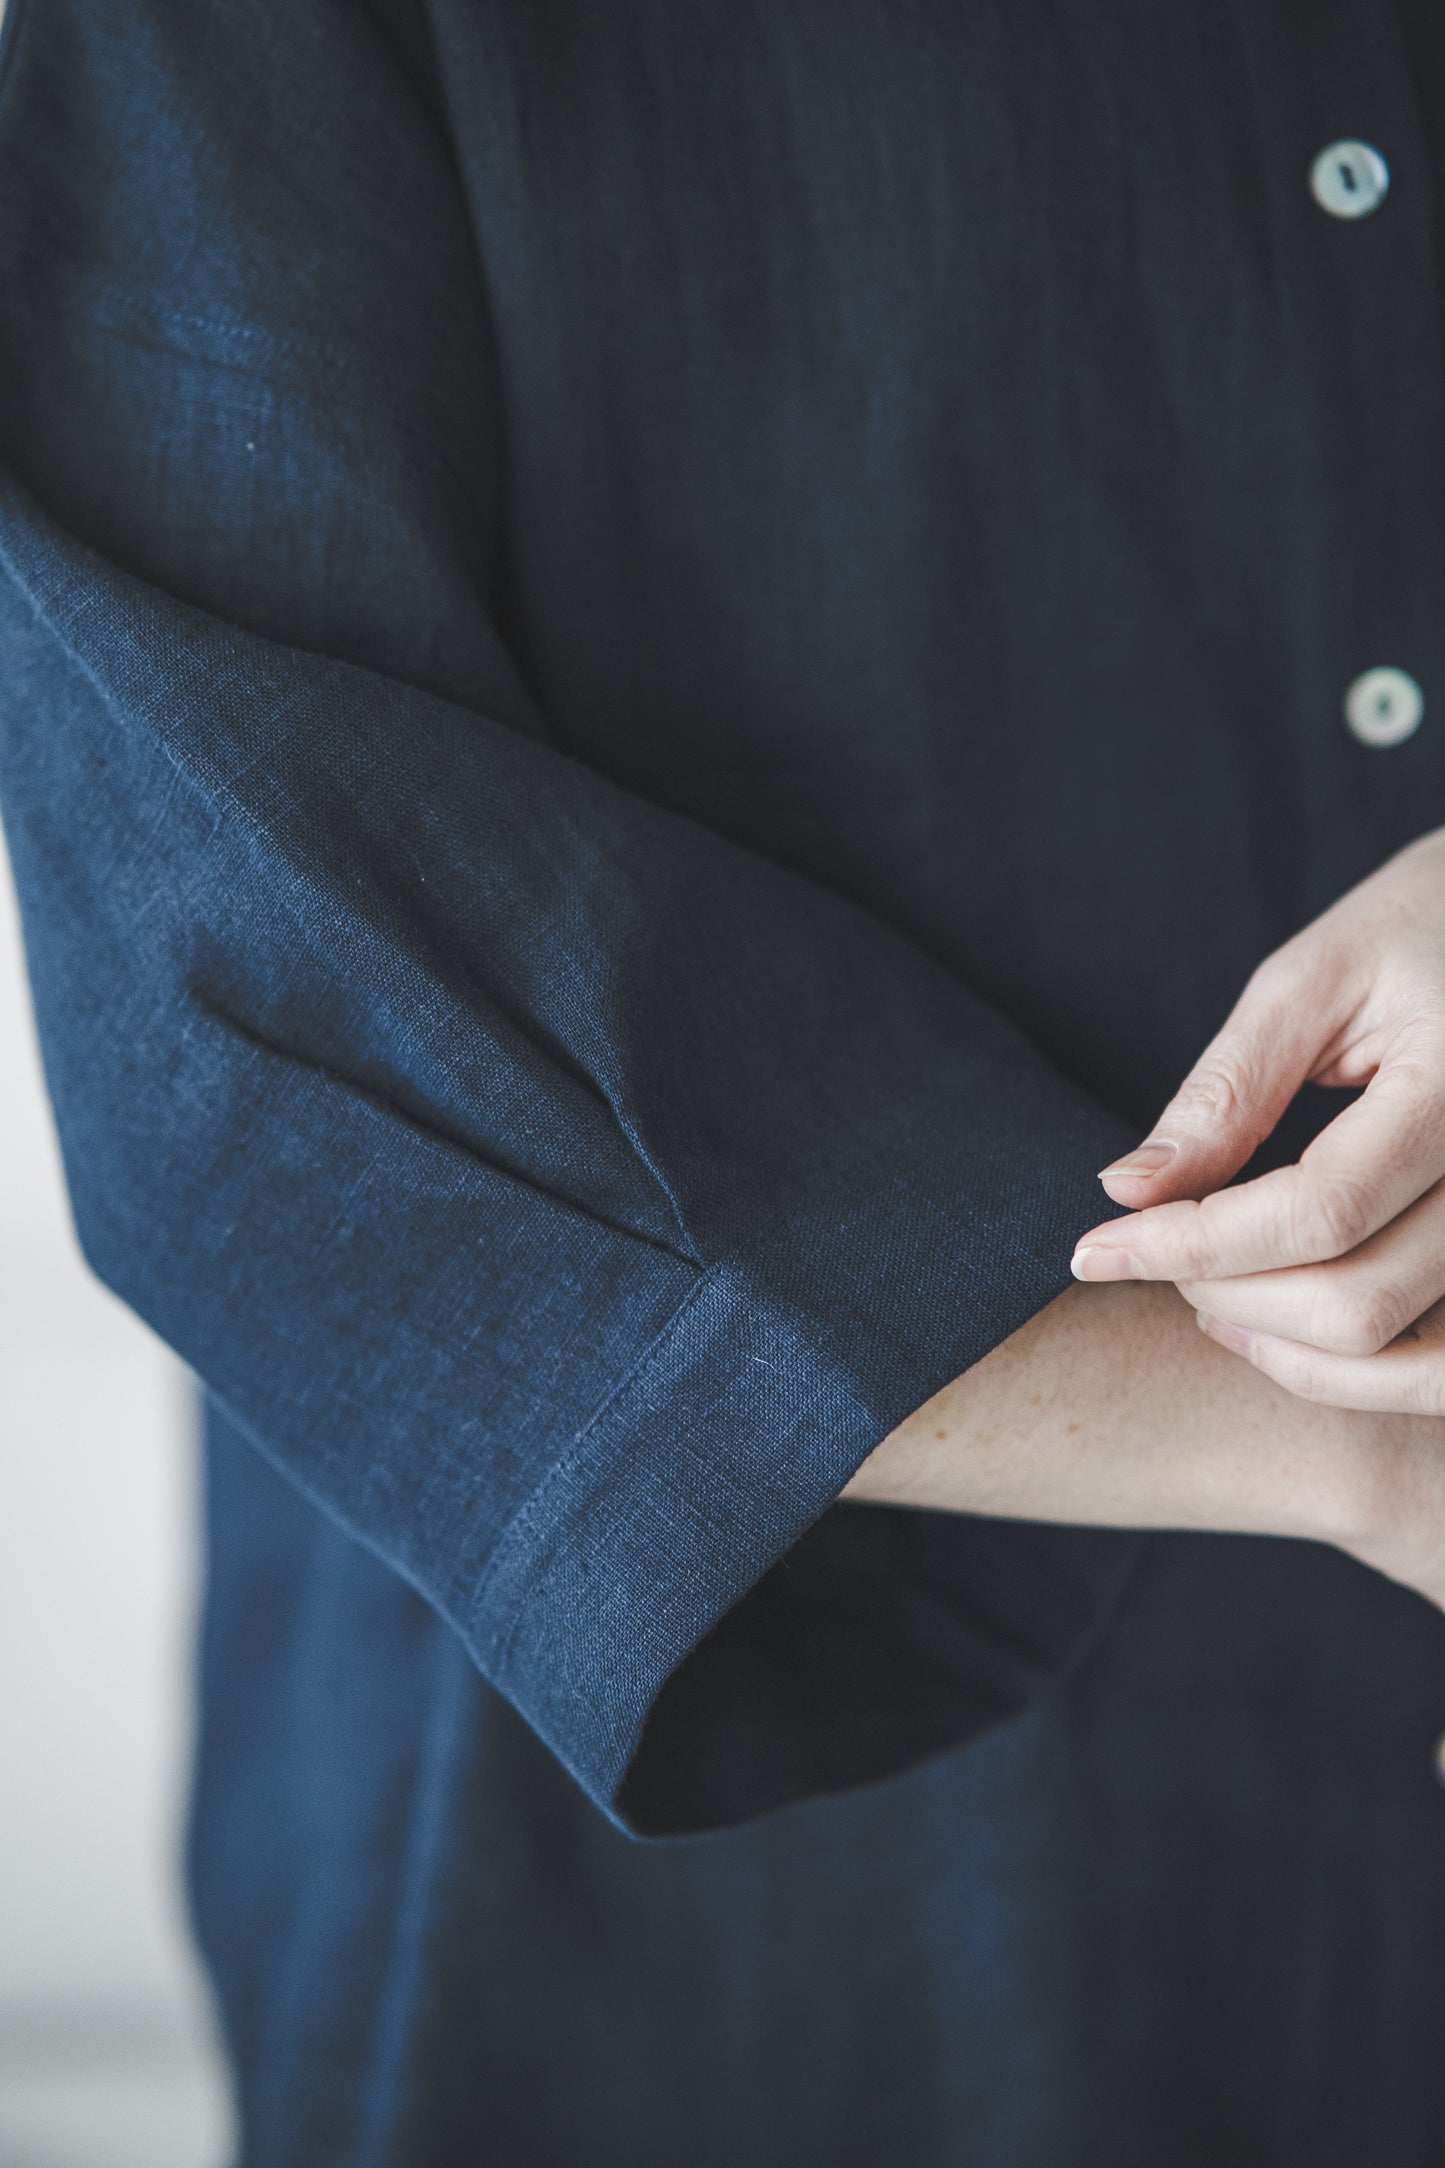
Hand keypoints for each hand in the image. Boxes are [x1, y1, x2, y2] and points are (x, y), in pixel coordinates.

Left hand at [1069, 825, 1444, 1418]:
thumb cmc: (1418, 928)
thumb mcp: (1312, 978)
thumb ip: (1227, 1091)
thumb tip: (1127, 1194)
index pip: (1321, 1212)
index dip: (1191, 1245)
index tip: (1092, 1250)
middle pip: (1361, 1303)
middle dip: (1226, 1294)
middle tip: (1149, 1253)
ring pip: (1410, 1363)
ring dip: (1288, 1353)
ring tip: (1207, 1296)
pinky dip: (1359, 1374)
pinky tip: (1284, 1322)